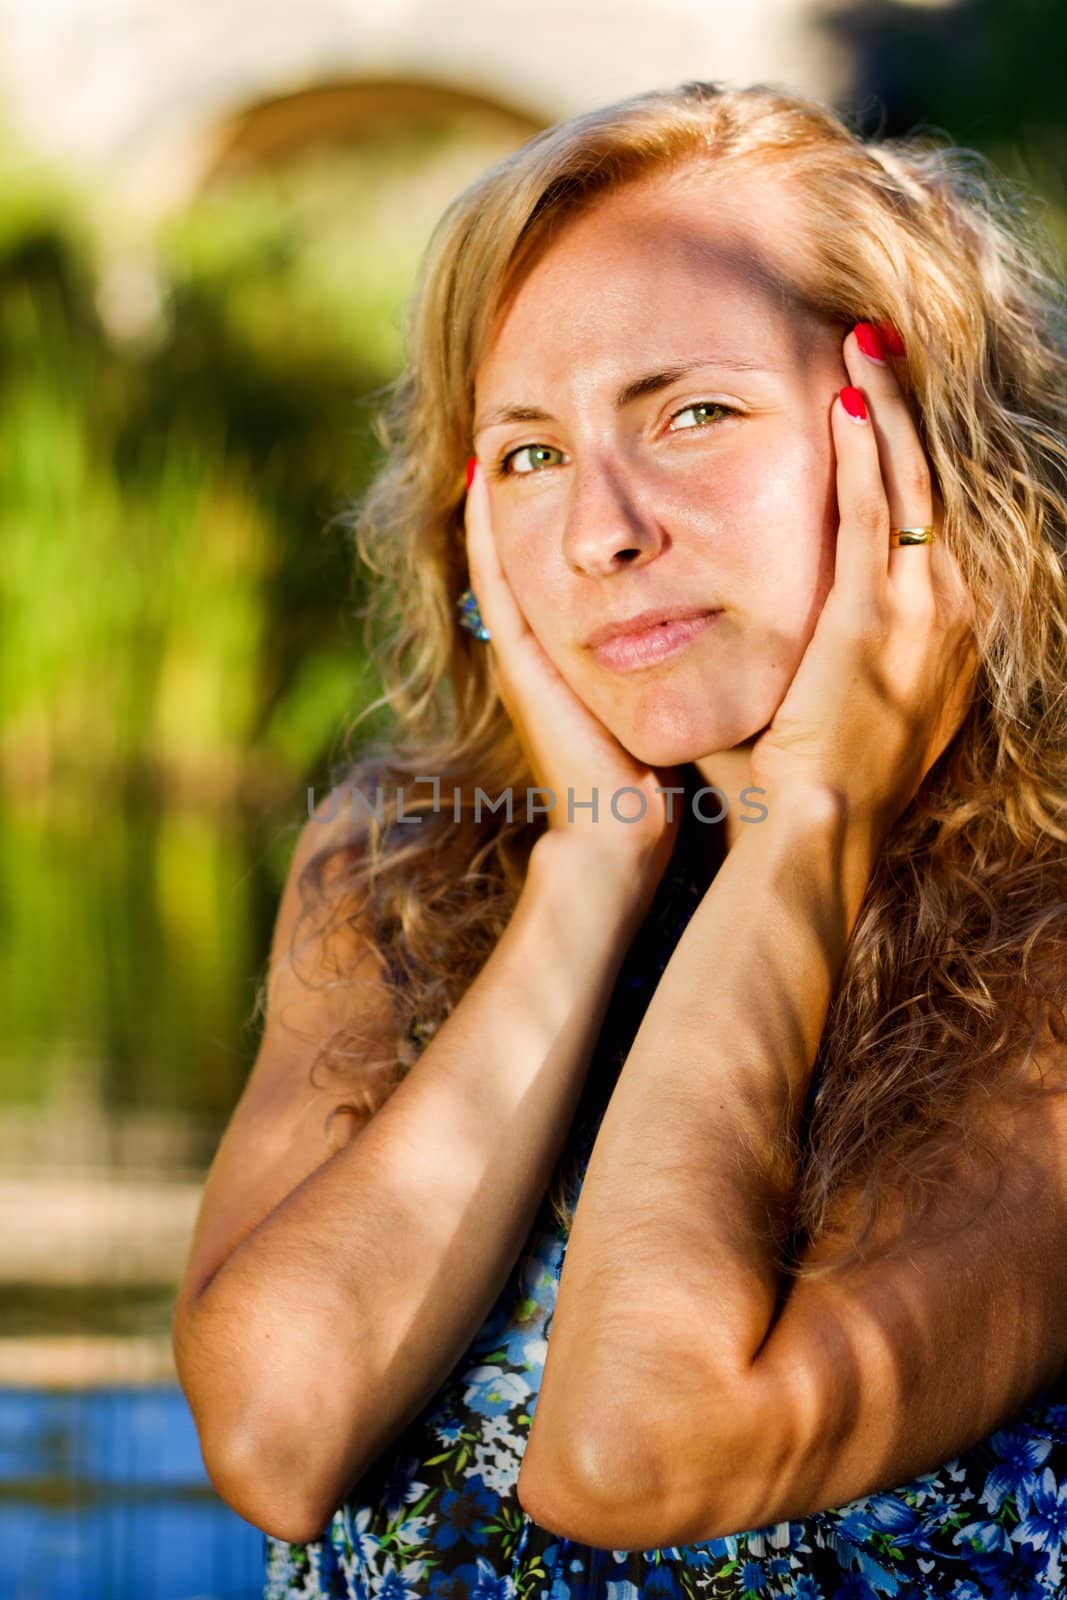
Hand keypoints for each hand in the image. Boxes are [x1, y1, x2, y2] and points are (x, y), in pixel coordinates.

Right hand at [464, 462, 683, 882]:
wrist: (626, 839)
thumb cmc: (660, 778)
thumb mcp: (672, 699)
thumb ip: (685, 656)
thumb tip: (727, 612)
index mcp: (582, 649)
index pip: (568, 560)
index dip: (567, 503)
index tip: (576, 446)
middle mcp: (547, 644)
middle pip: (529, 548)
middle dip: (529, 485)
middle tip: (519, 420)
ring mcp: (526, 654)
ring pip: (504, 555)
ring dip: (500, 496)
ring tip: (491, 431)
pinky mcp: (520, 667)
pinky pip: (497, 585)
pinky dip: (484, 535)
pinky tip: (483, 482)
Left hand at [748, 325, 978, 849]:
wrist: (814, 833)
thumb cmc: (794, 784)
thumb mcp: (812, 703)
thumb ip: (789, 648)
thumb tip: (732, 611)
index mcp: (938, 636)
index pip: (925, 521)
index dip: (907, 457)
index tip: (882, 406)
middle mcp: (948, 617)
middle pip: (932, 484)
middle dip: (906, 411)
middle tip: (878, 346)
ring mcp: (921, 615)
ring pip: (912, 481)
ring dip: (889, 407)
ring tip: (865, 344)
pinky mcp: (876, 617)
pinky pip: (873, 510)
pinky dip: (865, 449)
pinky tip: (848, 397)